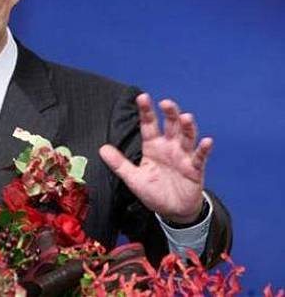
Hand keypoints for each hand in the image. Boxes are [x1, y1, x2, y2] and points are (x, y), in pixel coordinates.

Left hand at [99, 93, 212, 222]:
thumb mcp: (134, 178)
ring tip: (186, 117)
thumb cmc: (154, 192)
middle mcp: (169, 147)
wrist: (172, 211)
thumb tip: (102, 149)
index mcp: (153, 147)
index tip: (142, 97)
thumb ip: (119, 164)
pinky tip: (206, 141)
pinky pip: (200, 157)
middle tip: (166, 103)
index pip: (149, 125)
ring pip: (187, 137)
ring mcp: (183, 157)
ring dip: (187, 127)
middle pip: (171, 126)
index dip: (146, 111)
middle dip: (170, 113)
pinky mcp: (195, 170)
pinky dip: (203, 149)